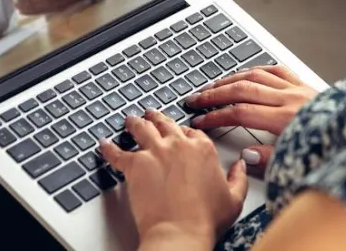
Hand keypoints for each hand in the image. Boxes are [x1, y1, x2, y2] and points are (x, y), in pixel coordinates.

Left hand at [100, 111, 247, 248]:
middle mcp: (178, 145)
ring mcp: (155, 153)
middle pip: (164, 123)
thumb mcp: (234, 198)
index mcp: (202, 148)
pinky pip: (116, 152)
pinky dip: (108, 148)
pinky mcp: (135, 165)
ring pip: (141, 128)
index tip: (180, 133)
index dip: (184, 132)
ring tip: (129, 121)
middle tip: (151, 115)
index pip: (191, 131)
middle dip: (157, 118)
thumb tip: (241, 165)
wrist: (180, 231)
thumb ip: (239, 177)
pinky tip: (104, 144)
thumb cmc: (205, 218)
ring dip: (134, 123)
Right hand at [185, 65, 316, 167]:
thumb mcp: (298, 162)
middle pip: (242, 89)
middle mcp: (290, 98)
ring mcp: (299, 89)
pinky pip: (278, 71)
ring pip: (256, 75)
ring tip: (214, 85)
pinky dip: (259, 70)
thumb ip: (269, 158)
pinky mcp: (307, 86)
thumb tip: (247, 155)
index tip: (199, 120)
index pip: (239, 112)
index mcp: (285, 118)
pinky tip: (248, 72)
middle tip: (195, 99)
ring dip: (231, 79)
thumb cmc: (334, 148)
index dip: (215, 116)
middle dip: (214, 93)